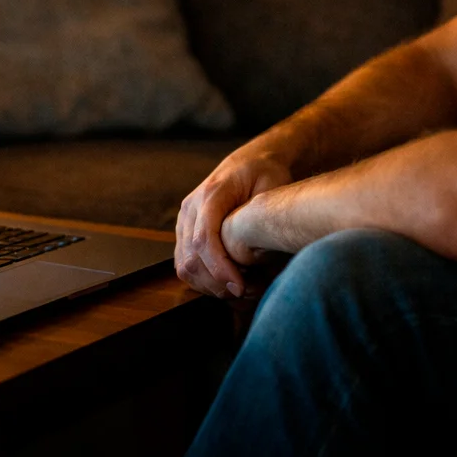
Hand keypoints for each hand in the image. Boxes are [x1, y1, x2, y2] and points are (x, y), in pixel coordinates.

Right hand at [175, 142, 291, 298]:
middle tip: (247, 293)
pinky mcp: (184, 231)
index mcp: (211, 194)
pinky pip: (184, 264)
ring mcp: (184, 220)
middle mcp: (191, 207)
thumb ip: (263, 212)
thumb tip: (255, 246)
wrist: (251, 162)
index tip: (241, 287)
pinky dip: (203, 281)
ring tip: (239, 290)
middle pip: (191, 258)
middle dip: (217, 283)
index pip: (204, 239)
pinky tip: (226, 282)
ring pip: (184, 265)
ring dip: (209, 286)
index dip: (220, 269)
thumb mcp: (273, 185)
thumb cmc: (265, 174)